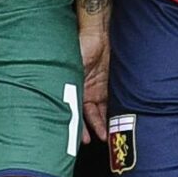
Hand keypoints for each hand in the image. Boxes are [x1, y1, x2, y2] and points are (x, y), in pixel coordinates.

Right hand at [77, 15, 109, 149]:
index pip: (71, 111)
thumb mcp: (71, 67)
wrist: (95, 35)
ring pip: (97, 112)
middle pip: (84, 115)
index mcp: (69, 88)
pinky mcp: (104, 86)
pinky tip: (113, 123)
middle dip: (88, 129)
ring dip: (100, 124)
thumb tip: (64, 100)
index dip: (75, 124)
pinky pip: (107, 102)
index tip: (80, 137)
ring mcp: (93, 90)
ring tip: (105, 136)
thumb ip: (69, 82)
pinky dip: (109, 112)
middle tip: (92, 141)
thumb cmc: (78, 48)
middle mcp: (81, 92)